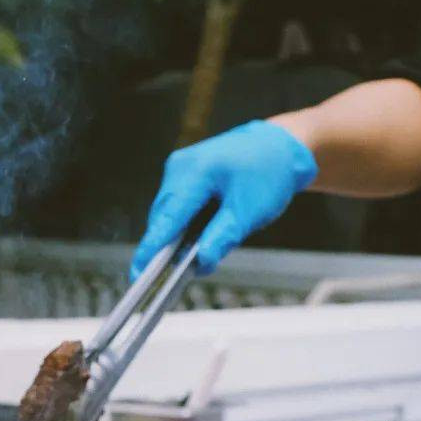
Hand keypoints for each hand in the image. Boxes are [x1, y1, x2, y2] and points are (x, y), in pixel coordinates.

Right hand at [131, 120, 318, 277]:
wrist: (281, 146)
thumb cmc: (270, 171)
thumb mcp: (249, 211)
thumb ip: (222, 237)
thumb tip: (202, 262)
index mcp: (196, 171)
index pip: (167, 218)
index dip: (152, 249)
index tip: (139, 274)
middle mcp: (180, 166)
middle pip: (163, 217)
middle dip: (168, 246)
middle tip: (179, 273)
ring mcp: (180, 167)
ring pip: (169, 213)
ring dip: (179, 235)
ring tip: (199, 251)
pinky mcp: (184, 173)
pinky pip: (177, 205)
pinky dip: (185, 224)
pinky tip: (201, 233)